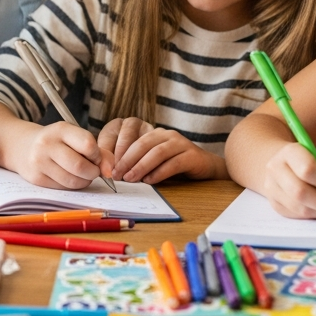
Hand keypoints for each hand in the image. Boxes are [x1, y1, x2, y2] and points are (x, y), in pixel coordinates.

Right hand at [18, 122, 105, 189]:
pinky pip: (63, 188)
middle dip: (93, 172)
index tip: (96, 157)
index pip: (88, 144)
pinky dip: (72, 186)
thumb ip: (97, 151)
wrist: (23, 146)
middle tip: (93, 170)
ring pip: (72, 181)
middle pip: (80, 166)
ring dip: (84, 181)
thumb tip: (109, 171)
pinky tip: (69, 177)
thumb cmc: (57, 142)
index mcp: (60, 129)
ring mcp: (39, 162)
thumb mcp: (74, 137)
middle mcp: (47, 144)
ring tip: (82, 174)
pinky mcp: (36, 178)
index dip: (97, 155)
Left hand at [98, 118, 224, 183]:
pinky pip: (173, 163)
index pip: (134, 139)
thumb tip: (117, 173)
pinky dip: (160, 172)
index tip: (110, 168)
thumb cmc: (175, 164)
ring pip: (157, 152)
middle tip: (117, 175)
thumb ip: (139, 162)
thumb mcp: (154, 161)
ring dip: (141, 166)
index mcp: (155, 133)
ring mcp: (181, 143)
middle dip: (128, 160)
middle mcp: (167, 135)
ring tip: (130, 179)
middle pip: (143, 144)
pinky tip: (150, 181)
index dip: (120, 153)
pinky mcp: (192, 155)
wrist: (205, 166)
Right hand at [260, 144, 315, 219]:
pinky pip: (296, 216)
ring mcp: (271, 187)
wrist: (289, 167)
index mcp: (290, 152)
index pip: (307, 169)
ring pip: (298, 207)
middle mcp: (276, 168)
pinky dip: (312, 215)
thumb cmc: (315, 164)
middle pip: (299, 192)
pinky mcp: (274, 204)